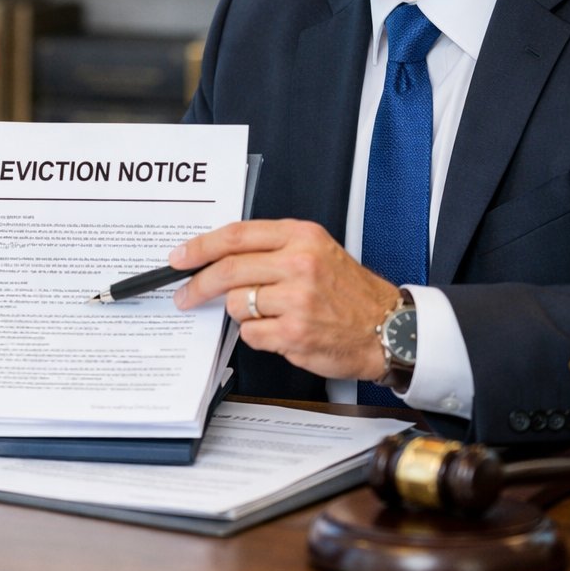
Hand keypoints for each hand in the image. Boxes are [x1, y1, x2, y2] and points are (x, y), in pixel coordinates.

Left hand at [169, 219, 401, 381]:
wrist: (389, 328)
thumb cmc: (350, 292)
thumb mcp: (317, 250)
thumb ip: (272, 248)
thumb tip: (220, 256)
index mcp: (301, 236)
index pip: (236, 236)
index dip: (200, 247)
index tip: (180, 258)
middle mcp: (298, 264)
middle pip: (227, 270)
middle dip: (198, 285)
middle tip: (185, 295)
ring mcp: (297, 300)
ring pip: (237, 305)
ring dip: (242, 313)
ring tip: (268, 313)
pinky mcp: (295, 333)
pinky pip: (251, 334)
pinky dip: (258, 335)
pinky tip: (281, 331)